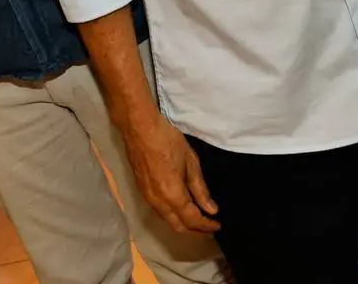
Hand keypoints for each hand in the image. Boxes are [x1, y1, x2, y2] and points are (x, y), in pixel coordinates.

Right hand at [120, 114, 218, 233]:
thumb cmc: (168, 140)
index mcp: (172, 195)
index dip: (206, 226)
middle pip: (178, 227)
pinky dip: (173, 215)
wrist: (139, 128)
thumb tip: (211, 209)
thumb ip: (200, 189)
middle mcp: (158, 202)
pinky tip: (181, 207)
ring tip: (198, 218)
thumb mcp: (190, 162)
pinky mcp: (142, 192)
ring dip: (183, 223)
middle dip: (195, 230)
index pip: (192, 220)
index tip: (218, 225)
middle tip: (209, 226)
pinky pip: (160, 211)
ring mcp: (148, 198)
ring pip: (167, 220)